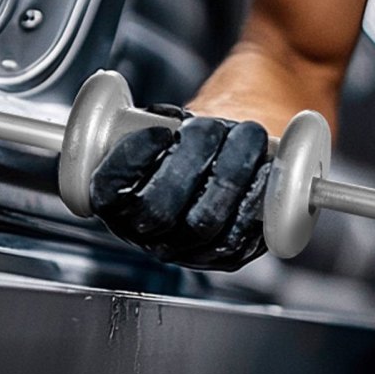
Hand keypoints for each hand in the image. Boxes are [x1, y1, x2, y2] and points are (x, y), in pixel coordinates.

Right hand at [89, 112, 270, 270]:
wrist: (218, 161)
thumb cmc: (183, 141)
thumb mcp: (157, 125)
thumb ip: (153, 121)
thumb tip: (169, 118)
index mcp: (117, 203)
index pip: (109, 194)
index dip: (132, 163)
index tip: (159, 132)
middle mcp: (148, 235)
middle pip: (159, 209)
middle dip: (190, 160)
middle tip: (210, 126)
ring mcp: (187, 251)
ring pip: (204, 222)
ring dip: (230, 172)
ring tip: (246, 134)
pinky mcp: (228, 256)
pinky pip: (241, 235)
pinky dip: (257, 197)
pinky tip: (265, 168)